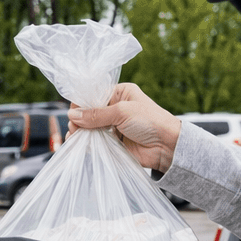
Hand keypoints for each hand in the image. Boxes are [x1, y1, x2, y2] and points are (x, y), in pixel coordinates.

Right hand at [67, 83, 181, 171]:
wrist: (168, 146)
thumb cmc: (151, 121)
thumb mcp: (122, 112)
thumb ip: (96, 114)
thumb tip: (73, 115)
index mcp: (120, 93)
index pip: (94, 95)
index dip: (82, 103)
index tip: (73, 113)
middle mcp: (116, 108)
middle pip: (90, 113)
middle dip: (80, 120)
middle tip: (75, 128)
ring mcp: (115, 126)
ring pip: (91, 128)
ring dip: (81, 132)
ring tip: (75, 136)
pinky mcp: (115, 143)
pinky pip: (96, 142)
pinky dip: (87, 144)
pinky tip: (80, 145)